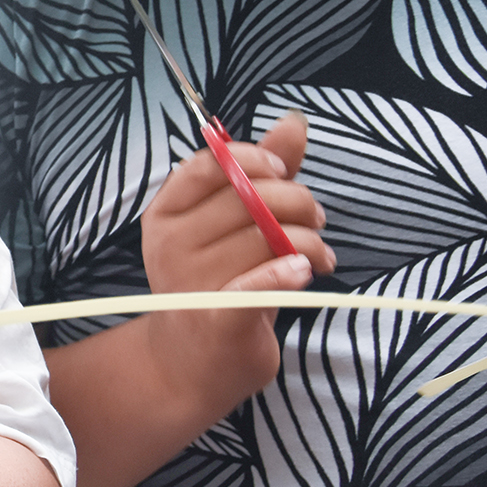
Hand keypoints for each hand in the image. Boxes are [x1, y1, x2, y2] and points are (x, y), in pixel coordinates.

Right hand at [138, 109, 337, 409]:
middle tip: (318, 218)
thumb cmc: (218, 284)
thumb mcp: (233, 226)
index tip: (282, 169)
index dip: (251, 158)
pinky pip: (259, 285)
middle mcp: (170, 245)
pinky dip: (287, 274)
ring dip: (311, 242)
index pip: (208, 165)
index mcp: (166, 214)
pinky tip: (305, 272)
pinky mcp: (218, 320)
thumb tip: (294, 121)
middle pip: (247, 199)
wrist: (191, 364)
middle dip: (298, 201)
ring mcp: (190, 284)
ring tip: (321, 256)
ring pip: (268, 239)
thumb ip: (262, 173)